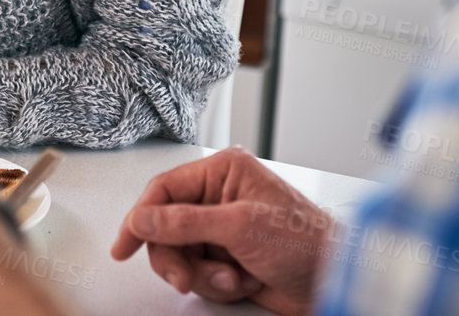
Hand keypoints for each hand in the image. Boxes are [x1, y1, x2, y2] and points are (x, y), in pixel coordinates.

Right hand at [112, 147, 333, 315]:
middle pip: (166, 228)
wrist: (334, 281)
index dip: (140, 218)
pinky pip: (200, 275)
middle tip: (186, 277)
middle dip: (177, 257)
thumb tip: (143, 218)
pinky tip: (244, 281)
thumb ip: (185, 222)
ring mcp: (223, 231)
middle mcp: (220, 198)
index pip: (164, 190)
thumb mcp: (240, 227)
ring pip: (181, 256)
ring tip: (232, 279)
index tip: (124, 245)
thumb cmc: (305, 241)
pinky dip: (218, 285)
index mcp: (223, 172)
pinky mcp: (228, 259)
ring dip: (204, 275)